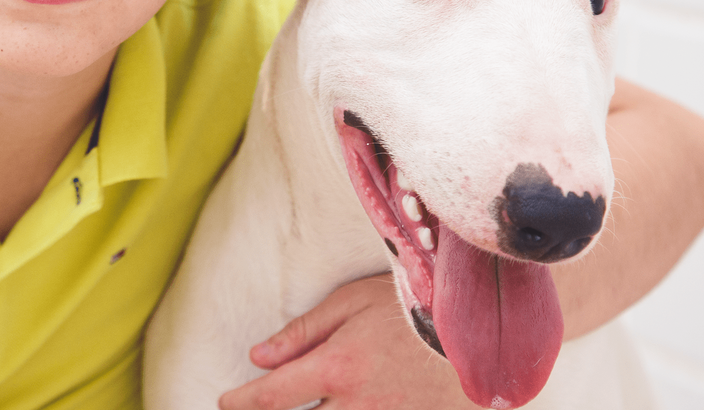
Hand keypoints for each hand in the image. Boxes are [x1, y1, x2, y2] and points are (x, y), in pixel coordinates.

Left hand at [218, 274, 478, 409]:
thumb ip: (304, 332)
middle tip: (253, 409)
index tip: (226, 401)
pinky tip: (338, 409)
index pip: (273, 396)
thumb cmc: (411, 307)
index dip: (242, 403)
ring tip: (310, 405)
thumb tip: (258, 356)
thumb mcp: (354, 303)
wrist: (477, 331)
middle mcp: (356, 404)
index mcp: (337, 366)